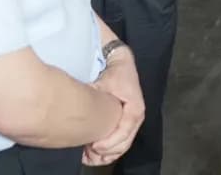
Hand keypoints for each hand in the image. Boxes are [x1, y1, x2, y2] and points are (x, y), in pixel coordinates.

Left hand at [83, 47, 144, 165]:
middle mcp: (136, 118)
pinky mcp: (126, 124)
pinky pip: (120, 142)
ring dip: (106, 154)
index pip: (124, 131)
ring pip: (122, 146)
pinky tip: (93, 153)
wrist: (122, 65)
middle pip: (124, 143)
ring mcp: (132, 122)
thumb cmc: (116, 73)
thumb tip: (83, 113)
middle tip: (88, 153)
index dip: (110, 142)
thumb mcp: (105, 83)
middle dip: (106, 152)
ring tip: (88, 155)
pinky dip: (108, 151)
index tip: (94, 145)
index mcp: (135, 109)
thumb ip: (96, 97)